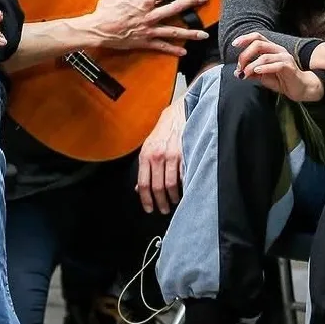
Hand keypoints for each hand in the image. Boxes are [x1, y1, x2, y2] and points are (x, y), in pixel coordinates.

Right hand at [91, 0, 211, 55]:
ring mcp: (149, 30)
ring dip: (189, 33)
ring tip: (203, 34)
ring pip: (173, 31)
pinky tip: (184, 52)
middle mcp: (150, 15)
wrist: (98, 30)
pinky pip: (161, 46)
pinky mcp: (145, 42)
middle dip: (192, 2)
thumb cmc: (106, 10)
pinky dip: (173, 50)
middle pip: (175, 8)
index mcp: (144, 1)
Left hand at [136, 100, 184, 214]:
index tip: (149, 209)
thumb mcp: (148, 147)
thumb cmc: (162, 132)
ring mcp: (172, 155)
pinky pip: (184, 176)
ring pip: (171, 185)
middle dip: (160, 203)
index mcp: (146, 155)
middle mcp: (157, 156)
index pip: (143, 184)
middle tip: (163, 209)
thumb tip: (139, 188)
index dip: (146, 200)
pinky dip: (184, 187)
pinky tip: (184, 191)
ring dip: (173, 198)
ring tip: (174, 202)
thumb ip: (144, 168)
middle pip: (157, 187)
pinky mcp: (185, 154)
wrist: (177, 114)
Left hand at [232, 34, 322, 101]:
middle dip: (245, 54)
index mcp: (271, 49)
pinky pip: (275, 65)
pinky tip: (257, 72)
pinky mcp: (289, 66)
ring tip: (245, 73)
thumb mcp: (263, 76)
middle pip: (258, 44)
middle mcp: (277, 49)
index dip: (245, 38)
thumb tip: (237, 73)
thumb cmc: (282, 80)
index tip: (234, 44)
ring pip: (264, 56)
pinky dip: (264, 68)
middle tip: (239, 67)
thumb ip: (251, 72)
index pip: (257, 37)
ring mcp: (284, 57)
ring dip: (252, 65)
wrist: (300, 89)